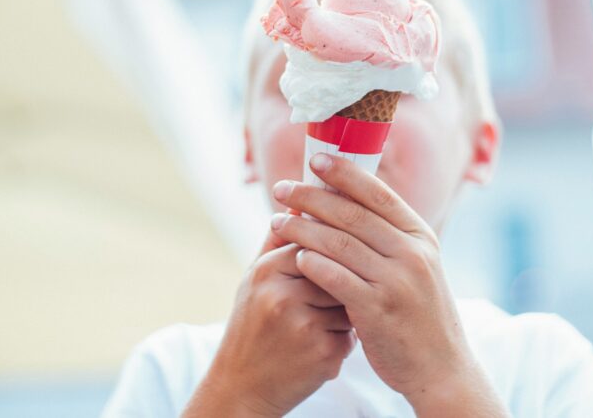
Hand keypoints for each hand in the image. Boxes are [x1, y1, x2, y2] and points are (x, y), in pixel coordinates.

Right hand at [184, 227, 356, 416]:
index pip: (319, 241)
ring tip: (318, 325)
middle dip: (342, 280)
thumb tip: (300, 203)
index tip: (334, 258)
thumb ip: (277, 242)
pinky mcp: (323, 354)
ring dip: (346, 311)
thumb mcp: (254, 280)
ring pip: (350, 301)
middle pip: (339, 270)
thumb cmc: (250, 327)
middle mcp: (284, 295)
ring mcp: (305, 326)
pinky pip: (351, 333)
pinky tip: (319, 347)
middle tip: (332, 292)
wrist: (240, 388)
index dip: (331, 251)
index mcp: (268, 270)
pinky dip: (343, 340)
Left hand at [269, 154, 505, 414]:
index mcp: (420, 236)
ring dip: (302, 228)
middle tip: (282, 189)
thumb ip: (388, 237)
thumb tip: (348, 201)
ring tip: (276, 221)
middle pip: (352, 213)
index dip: (344, 173)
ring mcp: (397, 281)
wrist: (441, 368)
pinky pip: (336, 278)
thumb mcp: (416, 267)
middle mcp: (412, 253)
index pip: (378, 193)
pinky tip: (295, 256)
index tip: (315, 160)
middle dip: (312, 197)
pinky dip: (313, 263)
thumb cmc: (418, 314)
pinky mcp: (378, 310)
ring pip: (339, 243)